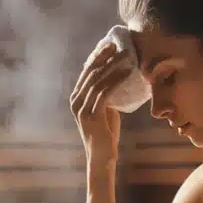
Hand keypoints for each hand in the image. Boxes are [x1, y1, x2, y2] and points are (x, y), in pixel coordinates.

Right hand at [69, 43, 130, 164]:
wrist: (102, 157)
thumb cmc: (106, 134)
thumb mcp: (104, 110)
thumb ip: (105, 96)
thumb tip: (116, 79)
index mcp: (76, 98)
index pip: (86, 72)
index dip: (97, 57)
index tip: (110, 45)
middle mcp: (75, 101)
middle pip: (90, 73)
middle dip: (104, 57)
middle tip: (116, 45)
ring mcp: (81, 108)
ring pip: (98, 81)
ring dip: (113, 66)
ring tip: (126, 56)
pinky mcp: (91, 115)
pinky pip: (104, 92)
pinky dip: (117, 80)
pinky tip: (128, 73)